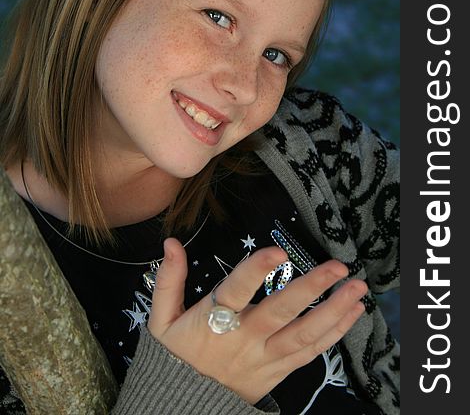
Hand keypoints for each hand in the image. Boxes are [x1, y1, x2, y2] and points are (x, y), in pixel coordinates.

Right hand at [148, 238, 366, 404]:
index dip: (256, 271)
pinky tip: (351, 314)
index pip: (236, 291)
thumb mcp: (161, 320)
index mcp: (214, 321)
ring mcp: (264, 358)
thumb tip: (171, 243)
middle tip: (338, 267)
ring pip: (302, 335)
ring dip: (334, 311)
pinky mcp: (277, 373)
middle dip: (312, 288)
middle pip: (280, 312)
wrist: (180, 409)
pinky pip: (309, 354)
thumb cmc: (174, 358)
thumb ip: (169, 280)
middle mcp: (244, 339)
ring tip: (357, 289)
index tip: (278, 252)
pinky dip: (332, 334)